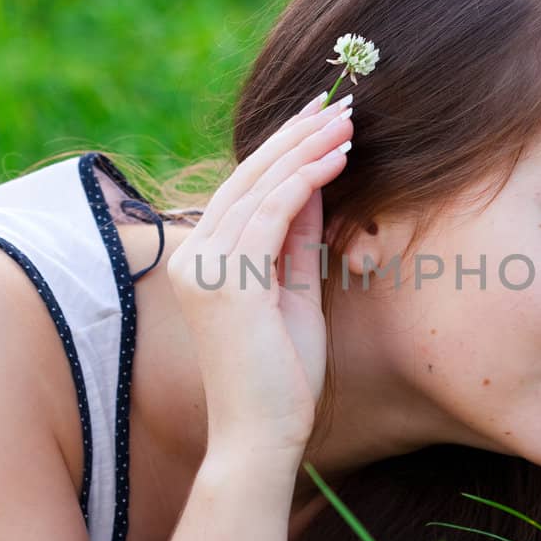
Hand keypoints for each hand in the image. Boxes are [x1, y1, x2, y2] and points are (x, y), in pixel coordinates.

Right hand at [164, 90, 353, 453]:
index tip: (320, 116)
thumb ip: (297, 241)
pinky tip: (337, 158)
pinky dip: (305, 180)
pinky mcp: (226, 281)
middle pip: (247, 177)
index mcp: (202, 260)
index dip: (282, 148)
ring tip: (347, 120)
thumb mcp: (294, 294)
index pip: (243, 189)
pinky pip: (270, 213)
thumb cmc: (283, 379)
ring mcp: (203, 268)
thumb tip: (316, 185)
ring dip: (306, 148)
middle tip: (339, 101)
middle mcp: (192, 257)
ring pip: (258, 187)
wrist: (262, 439)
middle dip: (296, 135)